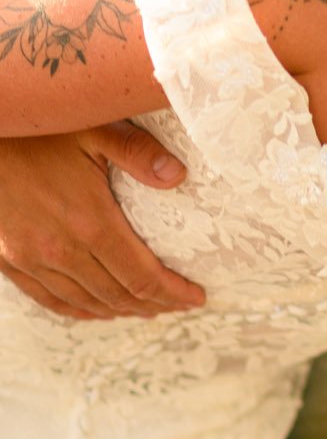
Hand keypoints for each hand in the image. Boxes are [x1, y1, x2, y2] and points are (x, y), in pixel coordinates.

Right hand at [0, 125, 204, 319]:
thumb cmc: (37, 130)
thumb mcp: (93, 128)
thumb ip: (137, 152)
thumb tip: (178, 175)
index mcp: (89, 222)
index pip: (142, 276)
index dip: (173, 292)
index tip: (196, 297)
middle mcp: (60, 250)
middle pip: (118, 295)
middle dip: (154, 304)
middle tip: (177, 304)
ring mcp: (30, 259)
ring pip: (85, 301)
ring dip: (119, 310)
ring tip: (145, 309)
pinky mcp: (8, 260)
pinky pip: (49, 298)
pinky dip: (78, 309)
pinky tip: (95, 310)